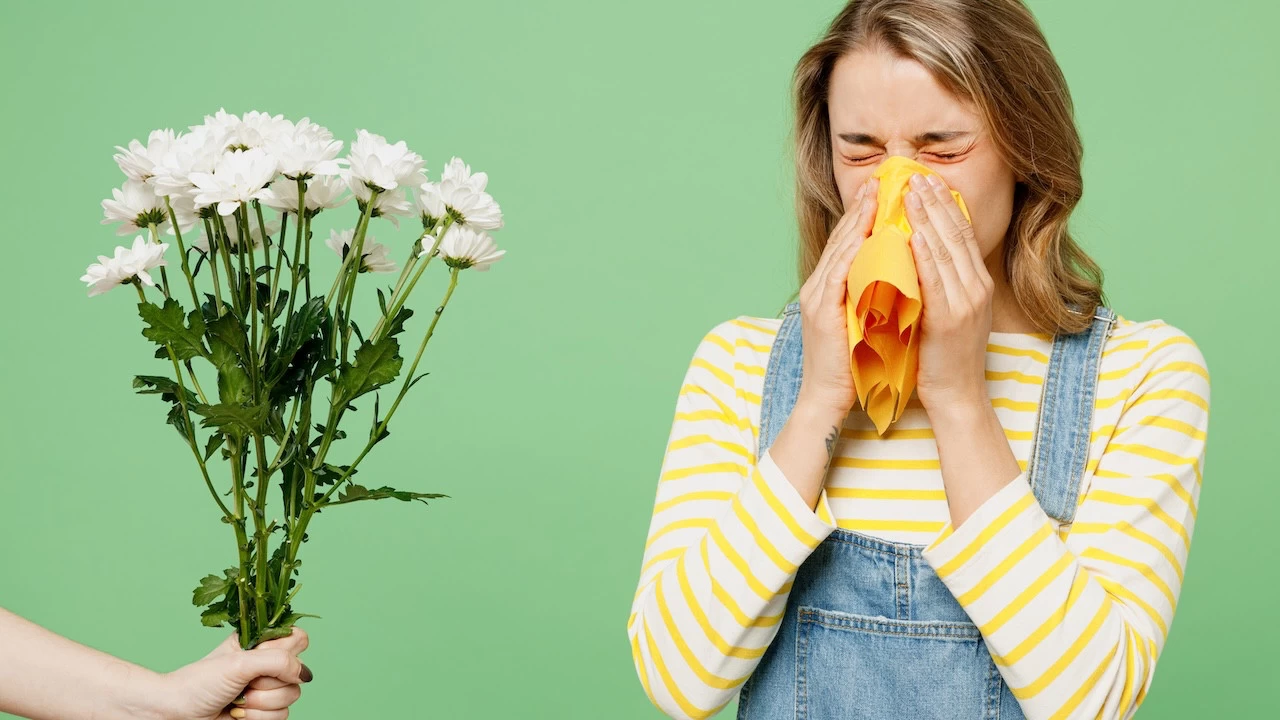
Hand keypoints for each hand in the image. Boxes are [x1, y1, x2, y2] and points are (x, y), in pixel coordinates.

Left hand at [156, 627, 311, 719]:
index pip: (299, 640)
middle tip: (244, 684)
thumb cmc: (198, 684)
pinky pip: (281, 717)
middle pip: (298, 673)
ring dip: (262, 704)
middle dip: (269, 683)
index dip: (288, 651)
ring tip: (237, 701)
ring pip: (291, 698)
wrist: (176, 715)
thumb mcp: (239, 662)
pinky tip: (238, 713)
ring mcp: (265, 691)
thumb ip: (277, 660)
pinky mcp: (262, 713)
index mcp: (261, 644)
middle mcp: (266, 667)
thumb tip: (303, 673)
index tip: (264, 656)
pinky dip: (258, 717)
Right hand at [796, 176, 878, 415]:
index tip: (882, 192)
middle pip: (841, 238)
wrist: (828, 399)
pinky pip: (839, 272)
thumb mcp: (864, 322)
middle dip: (860, 208)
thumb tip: (897, 277)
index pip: (848, 244)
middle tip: (879, 180)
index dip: (863, 216)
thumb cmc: (851, 367)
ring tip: (875, 195)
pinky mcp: (821, 310)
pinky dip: (854, 250)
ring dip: (858, 220)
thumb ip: (873, 296)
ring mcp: (817, 296)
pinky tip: (869, 233)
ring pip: (839, 249)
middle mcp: (818, 286)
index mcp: (828, 288)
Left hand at [903, 171, 994, 411]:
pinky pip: (937, 279)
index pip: (962, 234)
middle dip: (936, 202)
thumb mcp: (949, 312)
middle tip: (916, 175)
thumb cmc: (944, 357)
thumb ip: (943, 284)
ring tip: (911, 192)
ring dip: (928, 217)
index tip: (928, 181)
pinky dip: (927, 254)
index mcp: (977, 283)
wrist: (957, 395)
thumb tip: (923, 255)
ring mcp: (966, 301)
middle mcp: (977, 287)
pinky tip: (916, 233)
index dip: (946, 205)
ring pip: (947, 250)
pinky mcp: (951, 318)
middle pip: (957, 233)